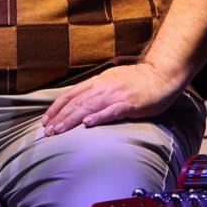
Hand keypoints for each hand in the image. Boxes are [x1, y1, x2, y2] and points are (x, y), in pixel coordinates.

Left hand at [41, 62, 179, 135]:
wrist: (161, 75)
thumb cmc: (136, 81)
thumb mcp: (110, 82)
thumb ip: (95, 91)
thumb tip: (78, 102)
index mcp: (96, 82)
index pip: (70, 95)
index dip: (56, 108)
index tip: (45, 120)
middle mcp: (102, 87)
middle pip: (76, 103)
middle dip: (59, 118)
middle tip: (47, 131)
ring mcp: (116, 95)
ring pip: (88, 107)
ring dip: (71, 119)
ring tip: (59, 130)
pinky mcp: (130, 104)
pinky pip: (112, 111)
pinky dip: (98, 117)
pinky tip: (88, 123)